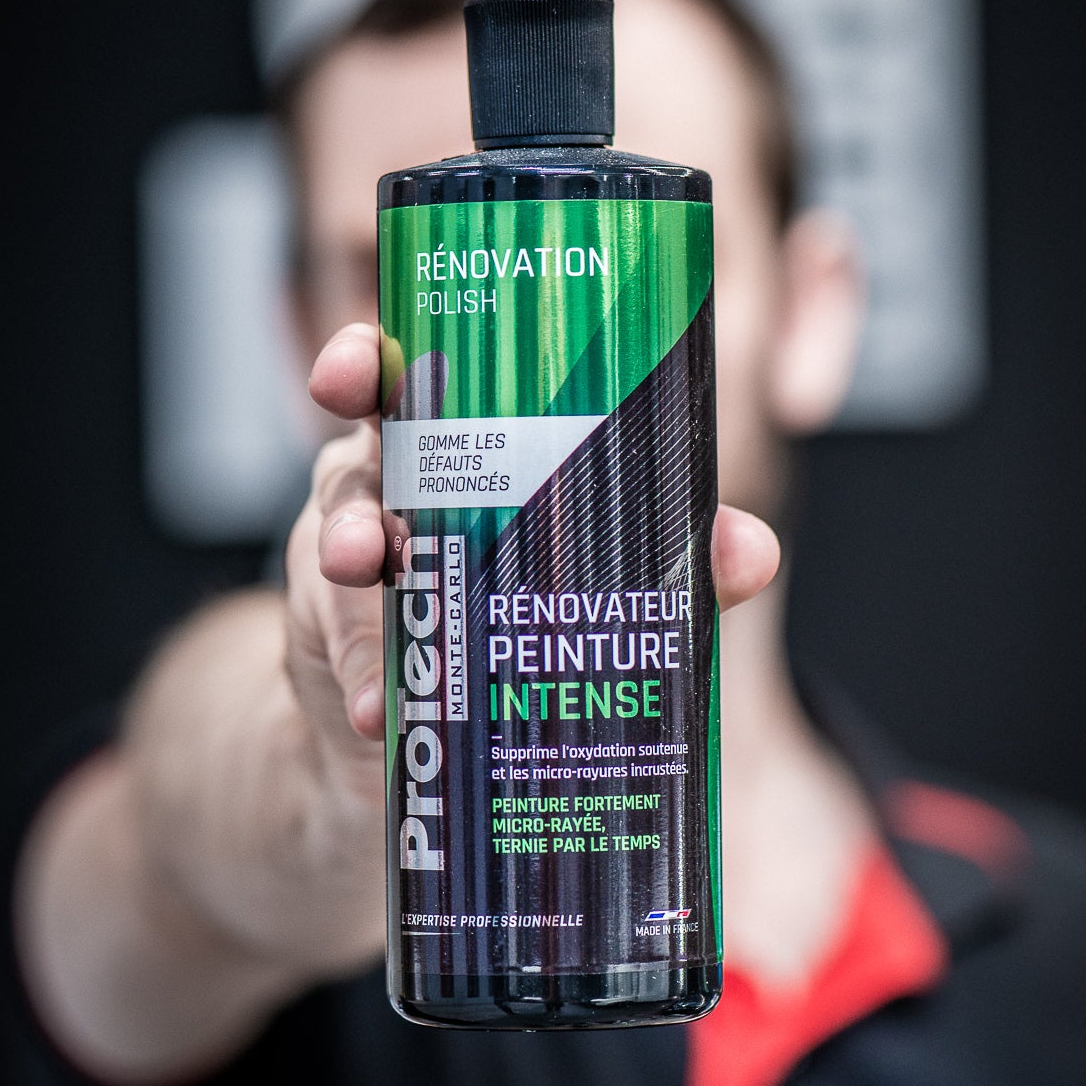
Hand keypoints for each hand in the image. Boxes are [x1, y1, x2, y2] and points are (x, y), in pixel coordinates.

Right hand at [293, 322, 782, 753]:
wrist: (454, 725)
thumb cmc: (533, 607)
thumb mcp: (604, 569)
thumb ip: (675, 554)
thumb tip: (748, 551)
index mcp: (454, 443)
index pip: (403, 378)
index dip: (365, 360)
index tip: (354, 368)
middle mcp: (391, 490)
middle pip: (352, 458)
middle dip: (346, 489)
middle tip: (365, 529)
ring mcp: (350, 567)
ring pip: (338, 547)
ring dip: (351, 565)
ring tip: (366, 587)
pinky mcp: (337, 644)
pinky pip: (346, 651)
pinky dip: (367, 677)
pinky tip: (382, 711)